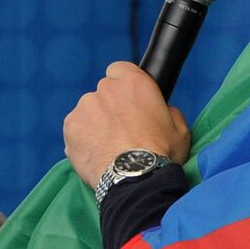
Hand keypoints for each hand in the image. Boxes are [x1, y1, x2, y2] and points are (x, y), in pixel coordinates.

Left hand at [63, 61, 189, 188]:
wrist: (134, 179)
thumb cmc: (160, 154)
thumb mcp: (179, 129)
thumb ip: (168, 111)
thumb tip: (162, 109)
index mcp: (134, 82)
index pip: (120, 69)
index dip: (123, 84)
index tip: (127, 100)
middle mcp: (106, 88)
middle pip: (104, 91)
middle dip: (110, 106)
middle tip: (121, 130)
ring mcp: (85, 106)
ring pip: (89, 110)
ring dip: (96, 122)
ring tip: (108, 146)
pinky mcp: (70, 125)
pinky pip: (76, 127)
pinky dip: (82, 137)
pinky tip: (95, 153)